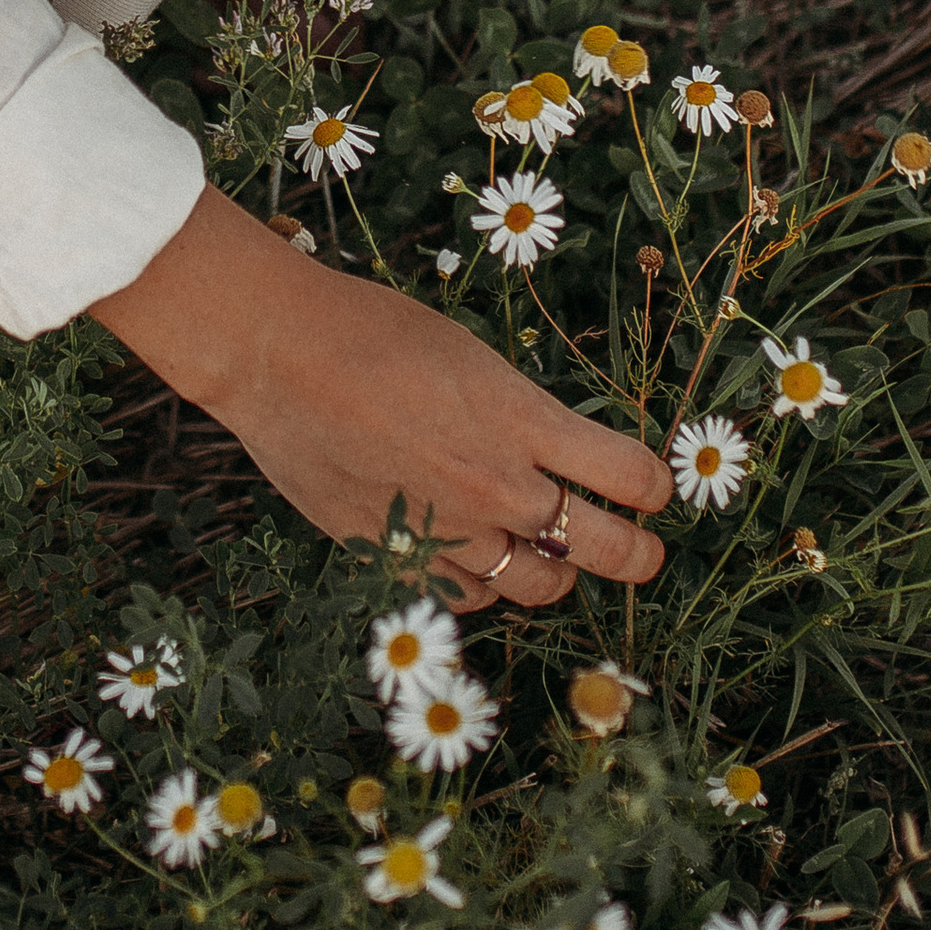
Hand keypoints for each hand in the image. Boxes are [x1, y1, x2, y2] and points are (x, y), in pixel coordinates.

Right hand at [88, 186, 668, 610]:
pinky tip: (477, 566)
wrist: (277, 354)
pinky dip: (483, 587)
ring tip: (556, 564)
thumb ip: (516, 413)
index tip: (653, 489)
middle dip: (636, 556)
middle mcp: (498, 482)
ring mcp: (449, 528)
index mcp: (523, 418)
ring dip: (556, 576)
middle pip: (604, 548)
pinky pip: (467, 598)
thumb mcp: (469, 355)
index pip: (628, 473)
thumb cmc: (368, 332)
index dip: (651, 486)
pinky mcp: (399, 556)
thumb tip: (548, 445)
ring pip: (539, 586)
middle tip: (644, 556)